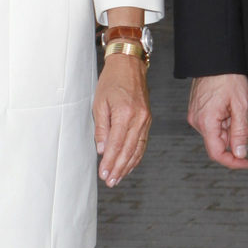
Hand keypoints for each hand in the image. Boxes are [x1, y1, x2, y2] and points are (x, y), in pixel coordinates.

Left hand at [93, 54, 150, 186]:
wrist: (129, 66)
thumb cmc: (112, 81)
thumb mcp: (99, 103)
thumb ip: (101, 128)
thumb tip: (102, 150)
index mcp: (125, 113)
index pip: (117, 145)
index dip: (109, 162)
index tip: (103, 174)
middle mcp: (139, 119)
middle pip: (129, 150)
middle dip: (118, 169)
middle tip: (110, 181)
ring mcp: (146, 120)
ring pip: (138, 149)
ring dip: (127, 166)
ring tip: (118, 178)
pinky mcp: (147, 120)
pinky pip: (143, 143)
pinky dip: (136, 156)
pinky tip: (129, 165)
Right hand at [187, 74, 247, 169]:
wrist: (216, 59)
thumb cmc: (228, 78)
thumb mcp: (241, 106)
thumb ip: (240, 132)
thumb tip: (239, 153)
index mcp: (206, 122)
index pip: (217, 153)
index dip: (232, 162)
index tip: (245, 162)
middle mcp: (196, 121)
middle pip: (217, 143)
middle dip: (233, 138)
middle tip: (244, 120)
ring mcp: (195, 115)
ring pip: (215, 134)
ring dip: (228, 128)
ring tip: (235, 108)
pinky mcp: (197, 111)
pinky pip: (211, 124)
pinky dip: (223, 121)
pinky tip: (228, 107)